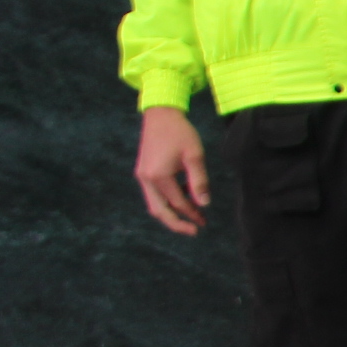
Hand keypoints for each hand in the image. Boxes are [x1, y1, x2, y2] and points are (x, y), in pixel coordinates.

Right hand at [134, 107, 208, 235]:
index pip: (178, 203)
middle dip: (176, 223)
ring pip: (154, 204)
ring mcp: (142, 175)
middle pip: (159, 211)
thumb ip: (199, 181)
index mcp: (159, 176)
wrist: (160, 115)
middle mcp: (146, 178)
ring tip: (191, 216)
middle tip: (194, 231)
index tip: (204, 222)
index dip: (192, 214)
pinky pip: (154, 194)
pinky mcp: (143, 171)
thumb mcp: (194, 156)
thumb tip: (204, 204)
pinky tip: (185, 196)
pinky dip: (167, 200)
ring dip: (171, 213)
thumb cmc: (180, 132)